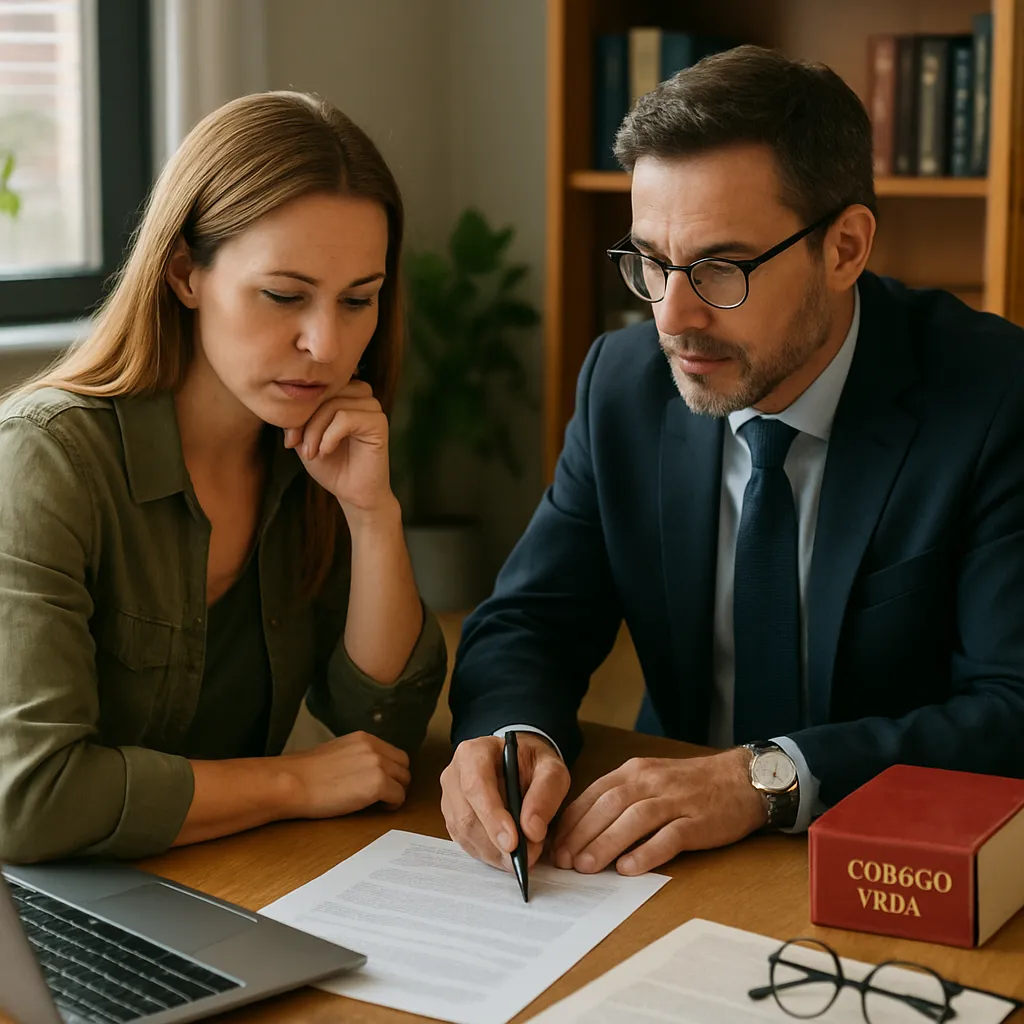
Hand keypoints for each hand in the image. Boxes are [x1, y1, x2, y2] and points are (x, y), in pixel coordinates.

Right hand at [282, 730, 410, 817]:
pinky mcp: (378, 784)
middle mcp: (373, 748)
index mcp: (363, 739)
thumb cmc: (303, 774)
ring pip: (404, 781)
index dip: (391, 770)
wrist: (292, 782)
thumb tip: (363, 770)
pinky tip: (379, 808)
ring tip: (379, 803)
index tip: (384, 781)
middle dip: (397, 780)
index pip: (393, 752)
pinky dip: (392, 805)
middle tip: (385, 794)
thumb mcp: (334, 753)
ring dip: (395, 793)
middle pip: (403, 765)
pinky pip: (399, 797)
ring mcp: (377, 765)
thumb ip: (355, 757)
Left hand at [283, 381, 392, 519]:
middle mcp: (361, 395)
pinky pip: (346, 418)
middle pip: (324, 393)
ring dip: (316, 430)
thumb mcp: (305, 438)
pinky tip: (326, 451)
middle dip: (306, 420)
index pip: (316, 388)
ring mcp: (372, 408)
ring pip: (334, 405)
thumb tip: (285, 404)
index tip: (289, 439)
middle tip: (297, 445)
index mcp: (345, 393)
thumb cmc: (331, 465)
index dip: (299, 411)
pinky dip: (330, 436)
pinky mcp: (379, 423)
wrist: (352, 492)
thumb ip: (297, 418)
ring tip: (312, 452)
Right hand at [441, 734, 570, 870]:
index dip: (492, 816)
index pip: (476, 786)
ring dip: (496, 852)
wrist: (519, 765)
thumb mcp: (551, 769)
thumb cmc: (532, 764)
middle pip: (467, 817)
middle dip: (498, 842)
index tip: (513, 842)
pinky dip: (491, 855)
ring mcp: (450, 799)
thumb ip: (546, 794)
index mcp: (474, 753)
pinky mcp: (452, 821)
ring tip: (525, 852)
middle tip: (530, 854)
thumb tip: (532, 830)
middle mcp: (454, 775)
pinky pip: (467, 845)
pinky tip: (509, 852)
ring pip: (466, 835)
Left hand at [552, 748, 767, 875]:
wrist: (742, 779)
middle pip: (609, 806)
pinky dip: (647, 853)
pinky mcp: (699, 821)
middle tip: (562, 860)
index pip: (594, 794)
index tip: (554, 843)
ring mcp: (676, 800)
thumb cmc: (691, 784)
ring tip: (586, 867)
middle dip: (581, 834)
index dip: (572, 819)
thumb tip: (584, 827)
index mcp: (635, 771)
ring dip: (606, 843)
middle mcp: (651, 781)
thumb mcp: (651, 779)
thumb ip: (621, 797)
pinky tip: (629, 869)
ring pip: (634, 819)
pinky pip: (670, 837)